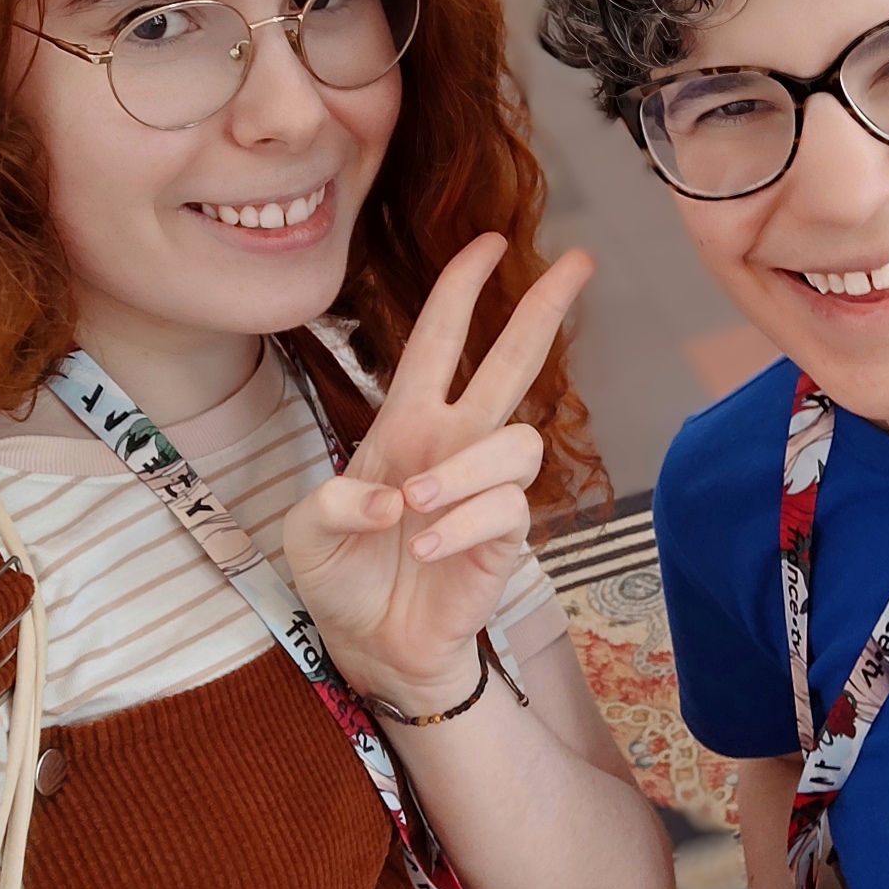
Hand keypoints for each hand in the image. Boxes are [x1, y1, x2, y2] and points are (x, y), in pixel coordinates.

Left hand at [283, 234, 590, 711]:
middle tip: (580, 262)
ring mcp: (484, 489)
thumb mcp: (308, 533)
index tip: (490, 243)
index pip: (439, 340)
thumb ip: (332, 504)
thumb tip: (389, 497)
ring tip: (416, 506)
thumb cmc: (343, 577)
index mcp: (406, 424)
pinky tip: (425, 550)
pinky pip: (506, 510)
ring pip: (519, 441)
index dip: (461, 289)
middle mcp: (455, 445)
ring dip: (467, 468)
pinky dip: (462, 526)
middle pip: (513, 361)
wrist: (372, 645)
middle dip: (544, 309)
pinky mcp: (505, 538)